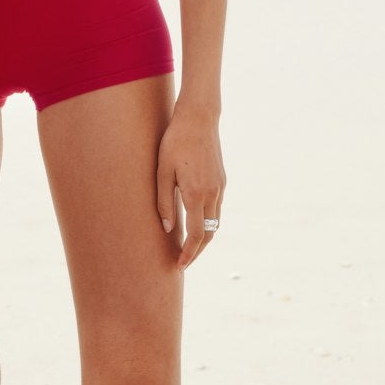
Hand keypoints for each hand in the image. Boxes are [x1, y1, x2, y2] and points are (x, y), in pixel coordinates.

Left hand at [154, 104, 224, 269]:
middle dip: (197, 252)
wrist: (199, 118)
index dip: (188, 254)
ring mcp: (220, 187)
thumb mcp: (162, 171)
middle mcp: (212, 194)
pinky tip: (196, 223)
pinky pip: (217, 209)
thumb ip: (164, 202)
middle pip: (209, 235)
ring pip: (215, 223)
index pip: (196, 236)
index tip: (179, 266)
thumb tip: (168, 229)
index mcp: (196, 194)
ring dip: (204, 238)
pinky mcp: (222, 180)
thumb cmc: (175, 142)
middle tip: (183, 262)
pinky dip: (208, 222)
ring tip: (188, 247)